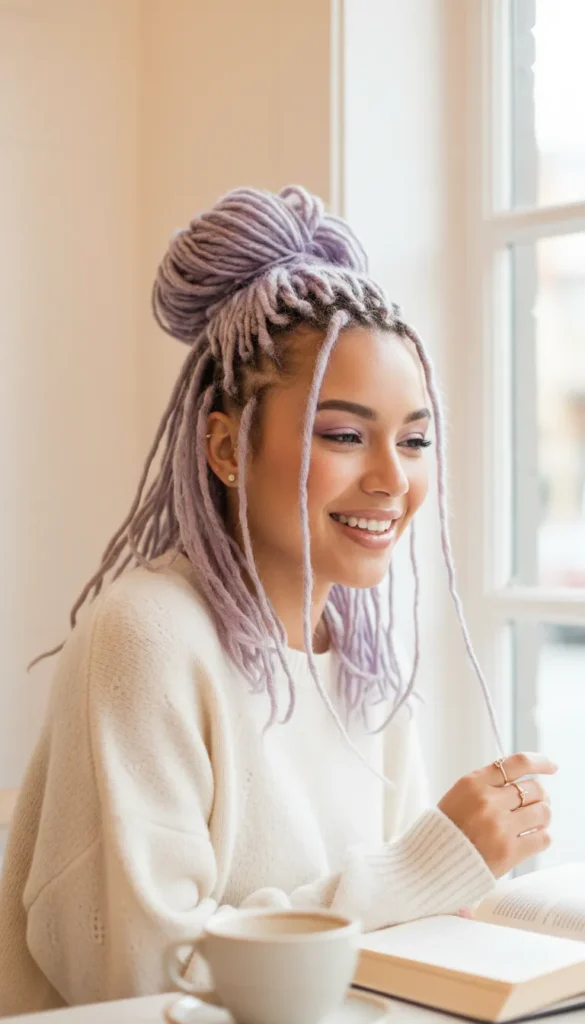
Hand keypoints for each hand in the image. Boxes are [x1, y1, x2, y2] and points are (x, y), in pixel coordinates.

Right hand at [438, 752, 556, 876]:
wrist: (431, 863)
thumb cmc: (447, 829)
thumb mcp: (459, 795)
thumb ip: (487, 784)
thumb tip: (523, 780)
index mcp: (473, 783)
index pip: (517, 763)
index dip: (540, 762)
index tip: (552, 767)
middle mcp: (488, 801)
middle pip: (535, 788)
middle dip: (540, 796)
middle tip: (535, 804)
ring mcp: (499, 826)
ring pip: (543, 812)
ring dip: (542, 816)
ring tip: (533, 822)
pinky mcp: (508, 851)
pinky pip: (542, 838)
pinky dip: (541, 837)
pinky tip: (531, 839)